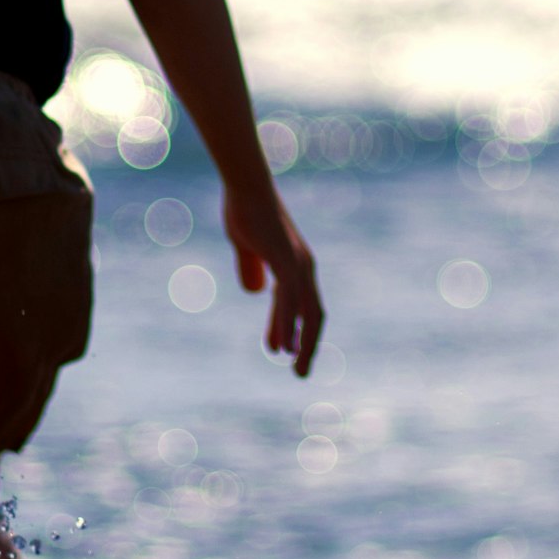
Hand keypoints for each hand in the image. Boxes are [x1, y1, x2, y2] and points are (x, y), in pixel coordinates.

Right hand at [224, 183, 323, 375]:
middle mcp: (304, 267)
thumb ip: (251, 268)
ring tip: (296, 368)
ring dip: (303, 343)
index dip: (299, 331)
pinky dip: (289, 324)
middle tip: (300, 373)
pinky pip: (290, 299)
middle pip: (314, 314)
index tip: (288, 354)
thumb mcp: (246, 247)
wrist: (244, 185)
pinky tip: (284, 345)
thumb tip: (254, 291)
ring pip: (307, 312)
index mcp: (296, 265)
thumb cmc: (245, 209)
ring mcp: (298, 264)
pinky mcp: (286, 260)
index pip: (304, 306)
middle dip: (308, 345)